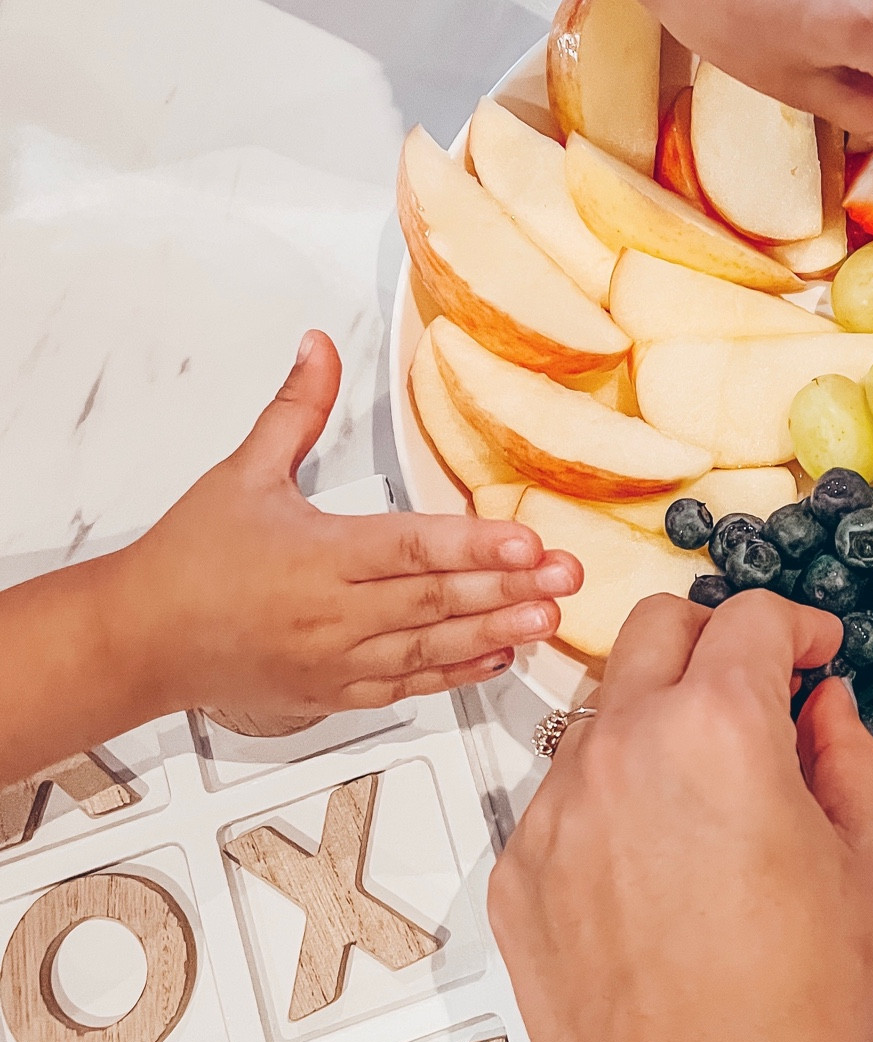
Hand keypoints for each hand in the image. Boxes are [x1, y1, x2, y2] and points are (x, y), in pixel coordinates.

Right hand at [110, 330, 578, 722]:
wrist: (136, 642)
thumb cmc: (186, 562)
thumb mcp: (242, 473)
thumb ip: (296, 409)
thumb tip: (319, 348)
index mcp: (317, 556)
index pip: (411, 547)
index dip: (474, 545)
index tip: (527, 541)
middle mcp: (333, 615)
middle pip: (435, 601)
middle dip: (508, 589)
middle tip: (568, 577)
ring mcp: (336, 662)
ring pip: (429, 650)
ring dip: (494, 633)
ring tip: (548, 619)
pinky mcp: (333, 694)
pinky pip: (406, 687)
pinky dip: (455, 674)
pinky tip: (497, 657)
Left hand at [490, 591, 872, 1041]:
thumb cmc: (799, 1032)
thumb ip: (850, 761)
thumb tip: (826, 713)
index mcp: (719, 732)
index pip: (752, 618)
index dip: (798, 626)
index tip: (814, 654)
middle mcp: (622, 751)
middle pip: (656, 627)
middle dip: (715, 641)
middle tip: (759, 692)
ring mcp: (557, 812)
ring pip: (603, 708)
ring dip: (658, 719)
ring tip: (712, 798)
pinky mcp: (519, 874)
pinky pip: (565, 794)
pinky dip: (613, 797)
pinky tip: (662, 867)